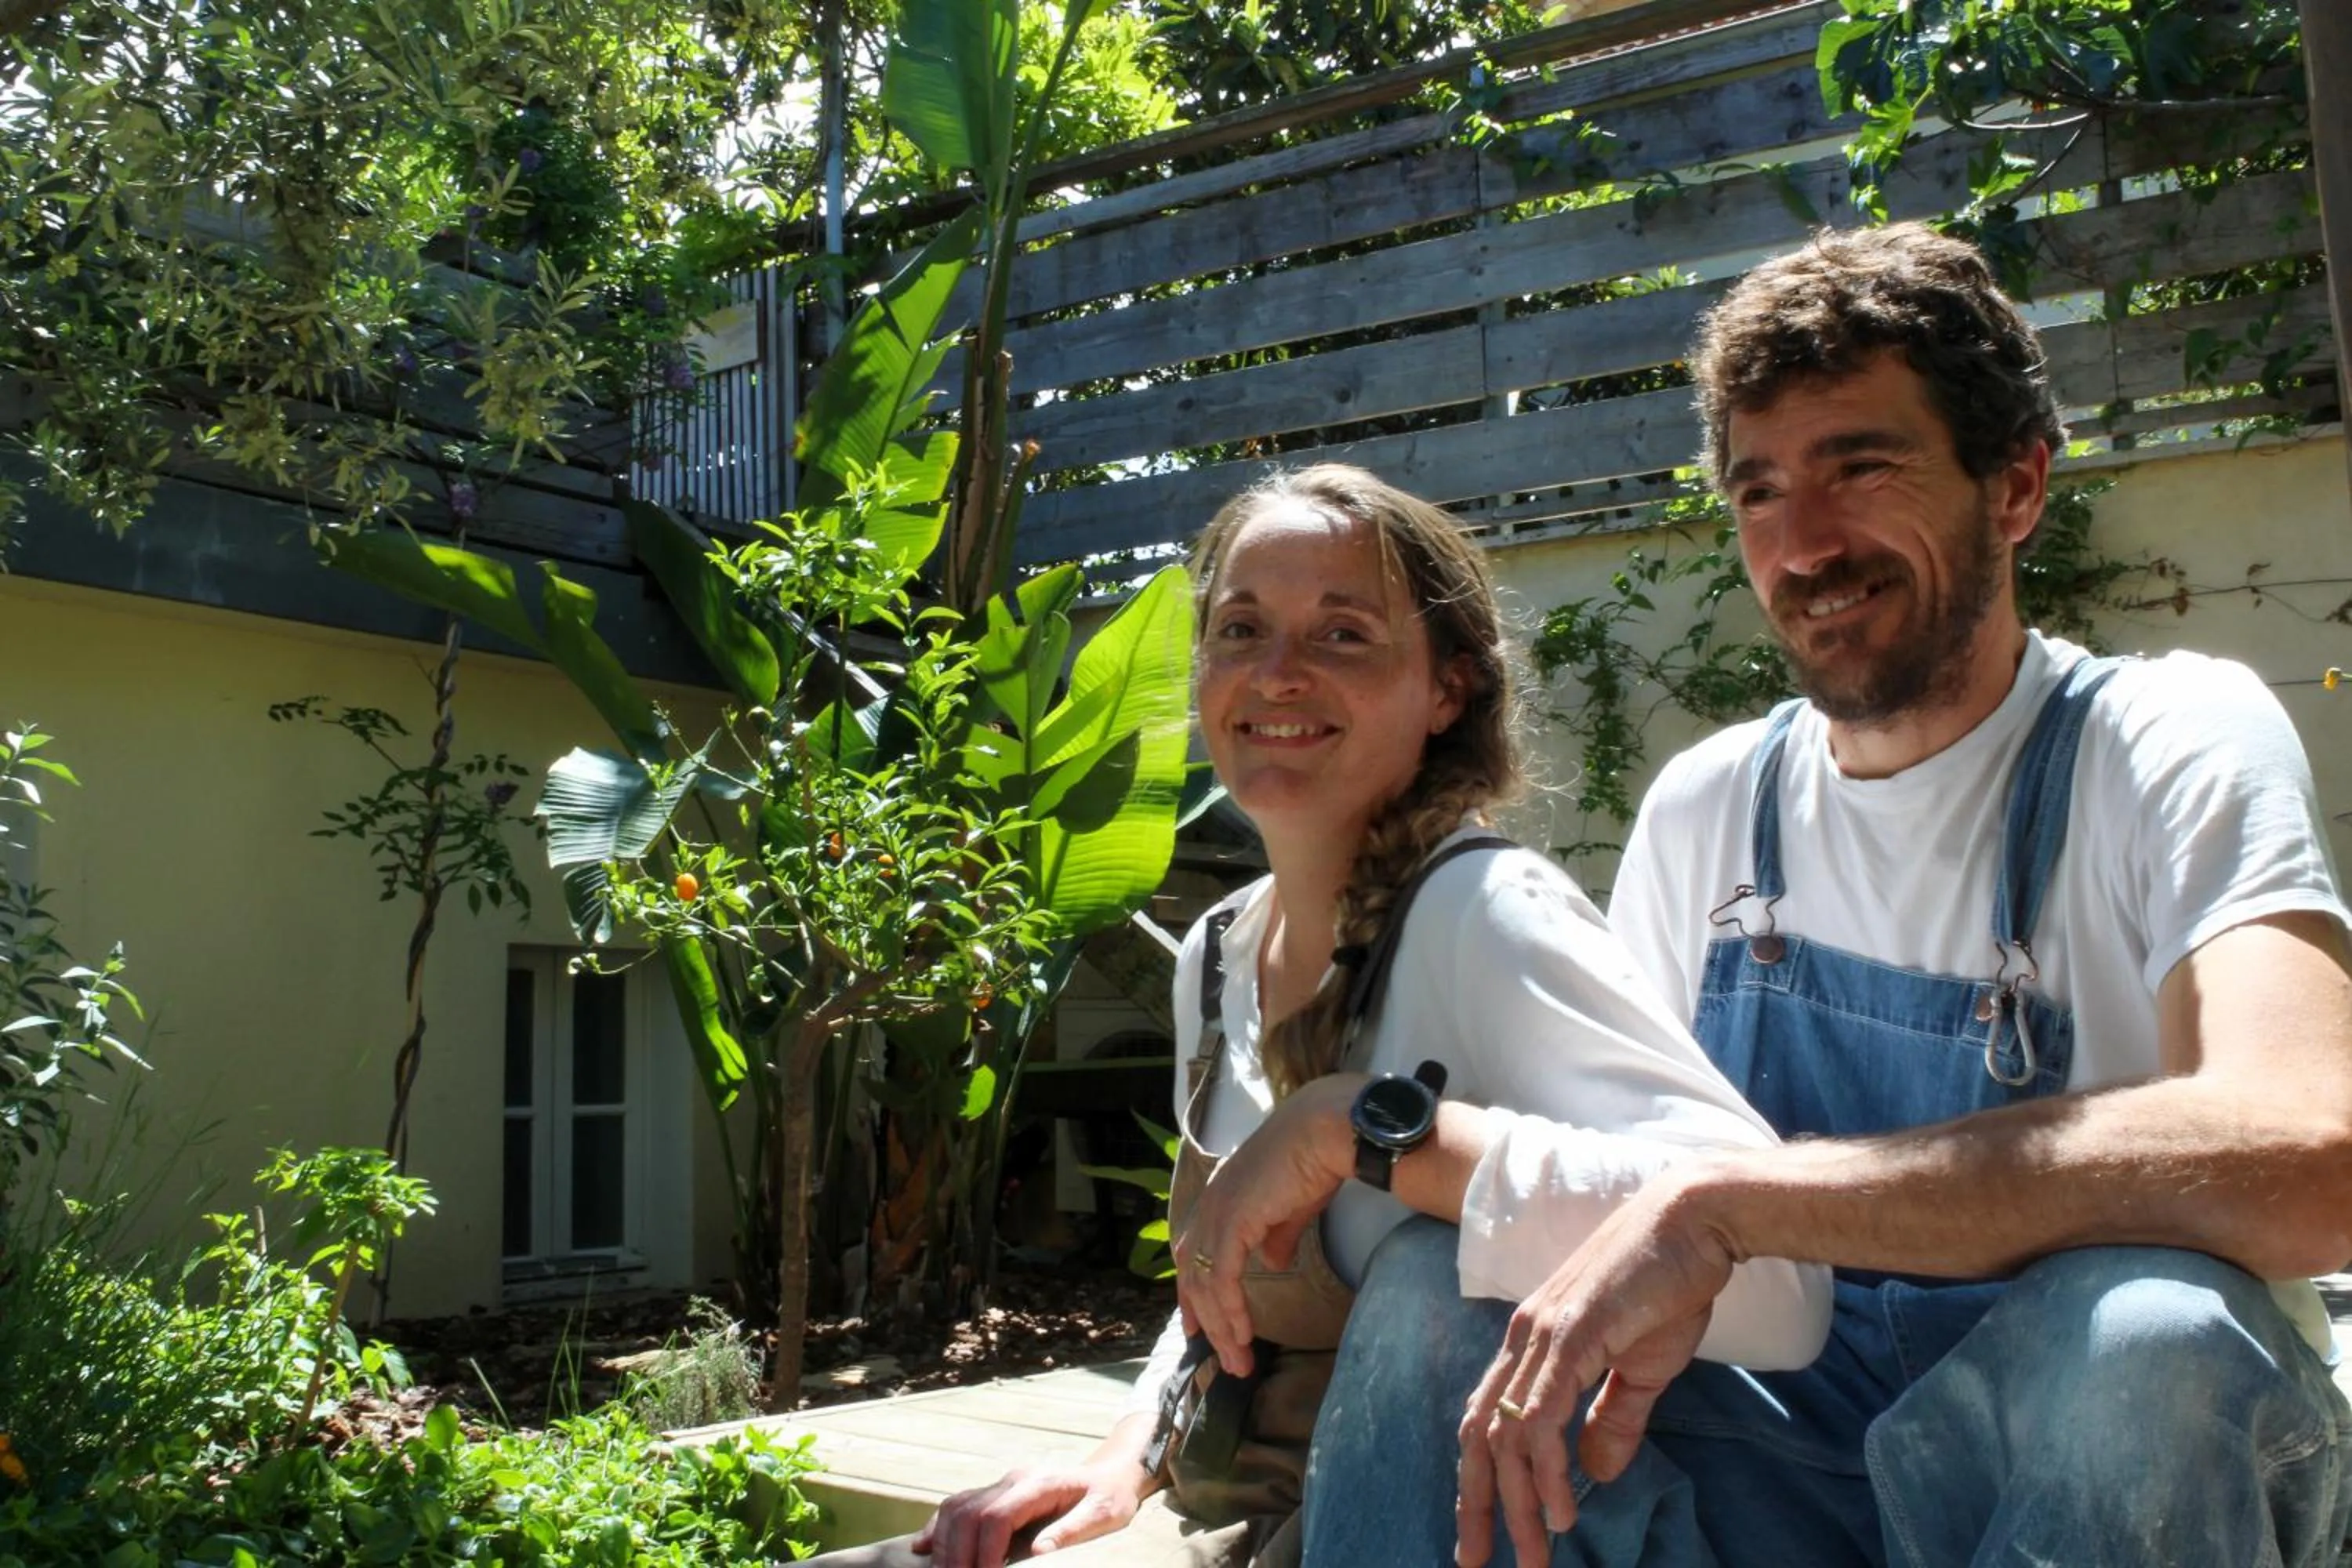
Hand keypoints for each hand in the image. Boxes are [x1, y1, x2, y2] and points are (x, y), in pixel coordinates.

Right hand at [911, 1456, 1149, 1567]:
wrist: (1111, 1475)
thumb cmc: (1110, 1498)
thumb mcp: (1104, 1515)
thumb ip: (1072, 1530)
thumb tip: (1038, 1552)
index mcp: (1039, 1483)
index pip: (997, 1516)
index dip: (985, 1553)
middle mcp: (1013, 1480)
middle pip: (968, 1513)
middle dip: (956, 1554)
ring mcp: (1001, 1484)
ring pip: (956, 1508)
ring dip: (942, 1543)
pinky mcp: (994, 1494)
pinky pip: (956, 1506)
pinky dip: (937, 1528)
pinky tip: (923, 1548)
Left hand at [1174, 1073, 1359, 1377]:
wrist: (1325, 1133)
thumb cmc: (1313, 1162)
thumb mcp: (1290, 1207)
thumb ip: (1276, 1235)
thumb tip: (1272, 1260)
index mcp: (1220, 1197)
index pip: (1192, 1251)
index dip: (1193, 1291)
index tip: (1200, 1327)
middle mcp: (1210, 1205)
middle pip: (1193, 1275)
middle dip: (1206, 1320)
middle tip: (1223, 1358)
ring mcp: (1217, 1213)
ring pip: (1204, 1284)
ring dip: (1221, 1327)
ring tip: (1239, 1362)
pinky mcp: (1232, 1223)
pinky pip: (1221, 1279)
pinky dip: (1228, 1311)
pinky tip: (1242, 1335)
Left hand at [1453, 1169, 1737, 1567]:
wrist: (1695, 1222)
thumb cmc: (1670, 1285)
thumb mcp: (1642, 1368)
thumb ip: (1614, 1419)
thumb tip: (1593, 1475)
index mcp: (1533, 1344)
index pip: (1486, 1419)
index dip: (1479, 1478)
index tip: (1483, 1531)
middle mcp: (1523, 1339)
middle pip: (1478, 1434)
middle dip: (1477, 1504)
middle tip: (1474, 1562)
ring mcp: (1542, 1335)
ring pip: (1506, 1433)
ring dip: (1516, 1502)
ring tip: (1532, 1554)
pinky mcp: (1572, 1334)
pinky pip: (1542, 1415)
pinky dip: (1545, 1468)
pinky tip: (1559, 1511)